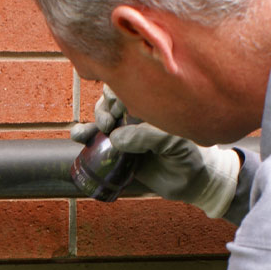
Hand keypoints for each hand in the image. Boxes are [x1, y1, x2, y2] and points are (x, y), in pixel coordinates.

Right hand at [71, 88, 241, 217]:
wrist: (192, 182)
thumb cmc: (189, 156)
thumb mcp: (174, 143)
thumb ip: (147, 137)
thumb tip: (115, 138)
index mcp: (152, 104)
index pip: (129, 86)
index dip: (119, 93)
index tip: (120, 109)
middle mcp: (136, 114)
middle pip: (110, 99)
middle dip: (105, 107)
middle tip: (111, 123)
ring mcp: (125, 131)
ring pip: (100, 117)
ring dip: (92, 120)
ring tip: (98, 130)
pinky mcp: (115, 150)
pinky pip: (94, 139)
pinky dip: (83, 135)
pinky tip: (78, 137)